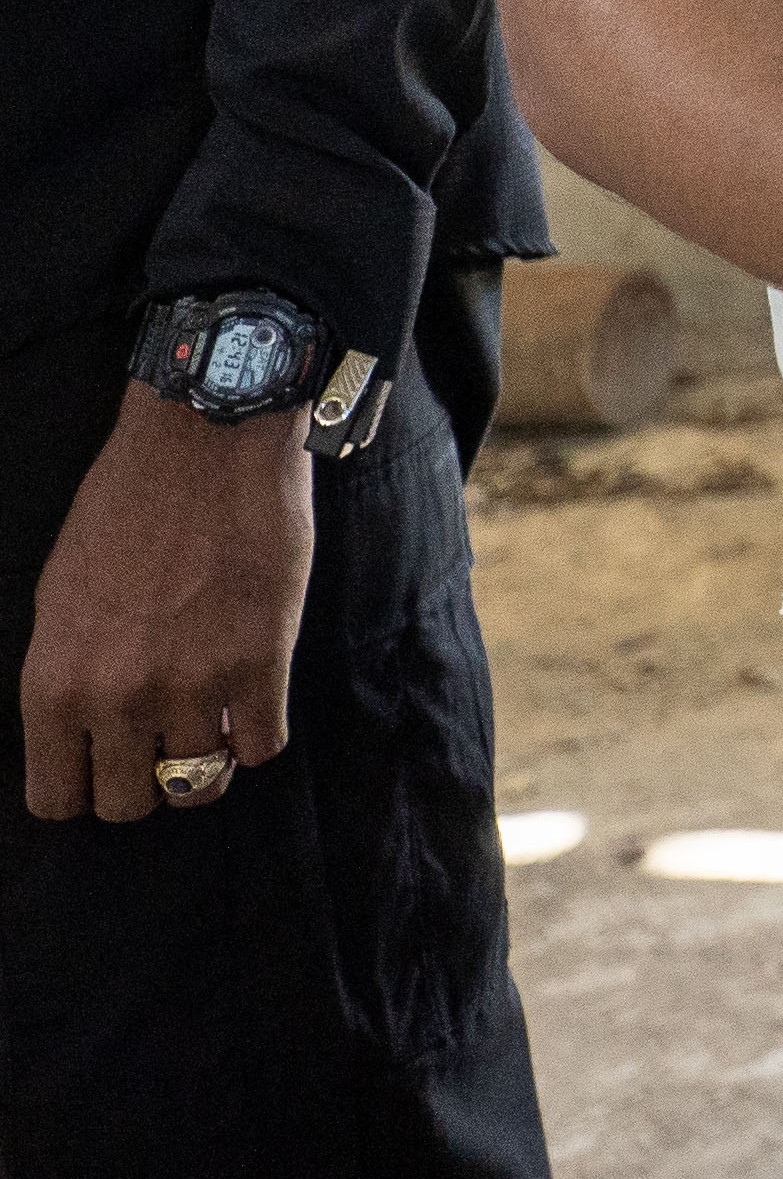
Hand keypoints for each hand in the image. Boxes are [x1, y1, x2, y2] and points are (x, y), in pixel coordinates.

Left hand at [17, 387, 308, 822]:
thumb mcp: (59, 599)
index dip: (85, 786)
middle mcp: (116, 698)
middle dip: (147, 781)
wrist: (203, 443)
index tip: (109, 763)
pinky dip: (259, 731)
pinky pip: (263, 745)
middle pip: (130, 804)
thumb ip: (70, 676)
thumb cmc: (124, 509)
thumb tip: (91, 731)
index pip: (57, 799)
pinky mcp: (261, 662)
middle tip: (164, 742)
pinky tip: (253, 697)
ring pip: (200, 783)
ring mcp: (192, 684)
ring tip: (214, 717)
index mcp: (54, 685)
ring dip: (207, 757)